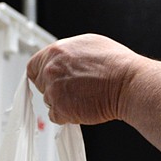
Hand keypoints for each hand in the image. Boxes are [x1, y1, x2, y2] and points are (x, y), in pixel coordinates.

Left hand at [26, 34, 143, 124]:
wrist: (128, 83)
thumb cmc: (116, 64)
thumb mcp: (88, 44)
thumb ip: (68, 53)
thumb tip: (62, 59)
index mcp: (56, 51)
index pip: (33, 66)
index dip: (41, 74)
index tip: (47, 79)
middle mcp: (51, 69)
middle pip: (41, 84)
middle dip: (54, 88)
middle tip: (72, 89)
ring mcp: (54, 90)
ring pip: (49, 101)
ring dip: (61, 102)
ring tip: (82, 97)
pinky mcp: (61, 108)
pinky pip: (55, 116)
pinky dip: (66, 115)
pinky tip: (81, 107)